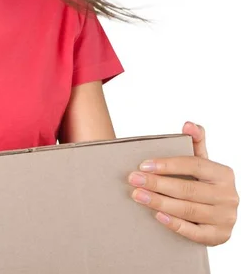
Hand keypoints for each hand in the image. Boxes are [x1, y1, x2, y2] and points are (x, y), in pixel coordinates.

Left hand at [127, 122, 238, 245]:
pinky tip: (157, 216)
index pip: (193, 165)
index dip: (167, 165)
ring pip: (188, 210)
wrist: (217, 212)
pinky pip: (195, 233)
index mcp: (223, 174)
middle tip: (133, 179)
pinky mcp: (219, 236)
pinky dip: (175, 224)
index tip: (143, 165)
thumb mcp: (201, 161)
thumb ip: (195, 141)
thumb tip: (188, 124)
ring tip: (138, 195)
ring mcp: (225, 218)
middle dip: (157, 184)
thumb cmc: (202, 182)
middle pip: (187, 189)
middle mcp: (228, 196)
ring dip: (160, 203)